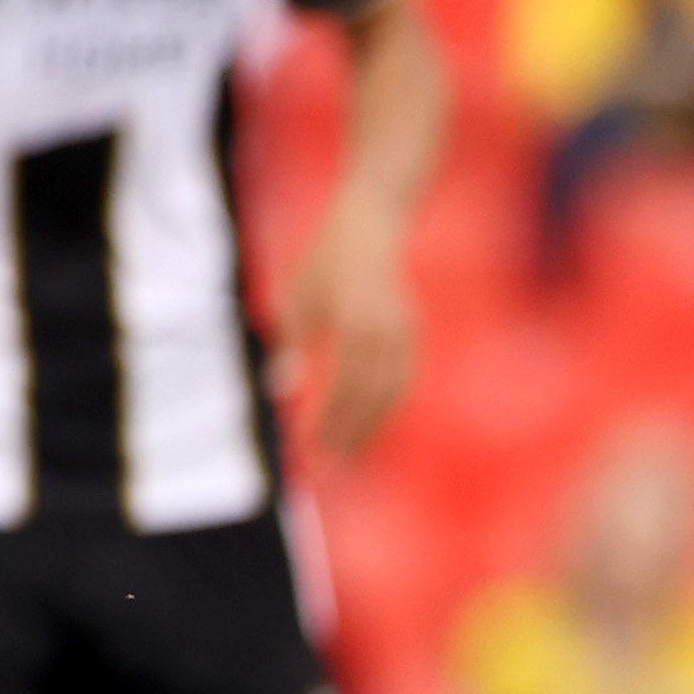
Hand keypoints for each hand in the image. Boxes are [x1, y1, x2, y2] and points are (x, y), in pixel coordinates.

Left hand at [271, 217, 416, 457]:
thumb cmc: (325, 261)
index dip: (331, 422)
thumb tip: (281, 390)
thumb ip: (291, 345)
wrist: (369, 227)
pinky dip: (389, 406)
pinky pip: (404, 380)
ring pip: (395, 393)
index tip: (314, 448)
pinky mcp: (412, 334)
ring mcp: (405, 335)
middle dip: (354, 435)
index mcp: (356, 327)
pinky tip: (374, 421)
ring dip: (375, 426)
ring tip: (356, 452)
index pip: (345, 389)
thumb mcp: (297, 299)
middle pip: (373, 399)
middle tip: (335, 465)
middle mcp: (386, 335)